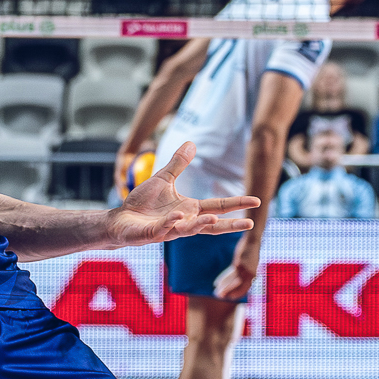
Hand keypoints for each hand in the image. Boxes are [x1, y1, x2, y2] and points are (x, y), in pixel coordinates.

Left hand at [104, 142, 255, 247]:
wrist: (121, 219)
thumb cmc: (143, 203)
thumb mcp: (163, 179)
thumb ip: (178, 164)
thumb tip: (191, 143)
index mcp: (190, 209)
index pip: (218, 206)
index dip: (237, 203)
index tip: (257, 200)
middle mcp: (184, 222)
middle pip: (212, 226)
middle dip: (230, 225)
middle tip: (250, 224)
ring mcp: (169, 230)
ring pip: (189, 230)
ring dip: (200, 225)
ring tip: (212, 220)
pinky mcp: (152, 235)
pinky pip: (163, 230)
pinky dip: (170, 224)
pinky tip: (175, 217)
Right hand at [213, 240, 259, 300]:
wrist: (252, 241)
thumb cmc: (250, 250)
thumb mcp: (249, 262)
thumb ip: (245, 269)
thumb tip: (240, 274)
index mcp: (253, 274)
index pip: (245, 288)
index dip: (237, 294)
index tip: (229, 297)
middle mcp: (250, 274)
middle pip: (239, 287)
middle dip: (229, 293)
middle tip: (220, 297)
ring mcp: (245, 269)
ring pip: (233, 282)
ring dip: (224, 289)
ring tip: (216, 293)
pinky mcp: (239, 264)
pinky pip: (229, 274)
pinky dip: (222, 280)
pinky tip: (216, 283)